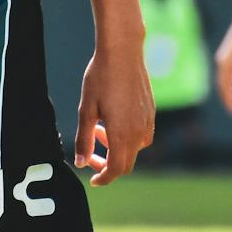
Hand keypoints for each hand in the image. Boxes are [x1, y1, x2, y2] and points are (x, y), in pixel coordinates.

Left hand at [75, 43, 153, 185]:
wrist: (123, 52)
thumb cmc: (101, 77)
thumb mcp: (86, 109)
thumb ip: (83, 139)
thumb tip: (81, 163)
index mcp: (121, 134)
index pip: (116, 169)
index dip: (104, 178)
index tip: (93, 179)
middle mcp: (138, 131)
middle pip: (127, 163)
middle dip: (108, 165)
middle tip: (90, 154)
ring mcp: (147, 121)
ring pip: (135, 149)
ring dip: (117, 149)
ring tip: (99, 130)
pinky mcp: (151, 111)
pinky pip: (142, 135)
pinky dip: (128, 137)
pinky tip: (114, 120)